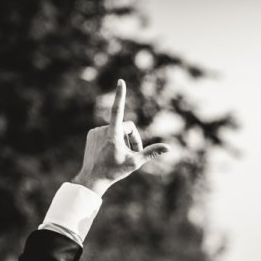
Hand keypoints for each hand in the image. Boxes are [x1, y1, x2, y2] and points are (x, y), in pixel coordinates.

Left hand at [72, 80, 170, 195]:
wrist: (92, 179)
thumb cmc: (114, 171)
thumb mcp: (135, 162)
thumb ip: (151, 152)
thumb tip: (168, 147)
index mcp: (113, 135)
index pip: (118, 110)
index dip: (120, 95)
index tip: (121, 82)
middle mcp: (103, 130)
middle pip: (126, 127)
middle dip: (132, 138)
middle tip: (134, 153)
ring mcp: (95, 131)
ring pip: (116, 130)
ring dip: (122, 140)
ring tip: (119, 155)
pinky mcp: (91, 134)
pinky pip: (107, 132)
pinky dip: (112, 139)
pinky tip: (108, 152)